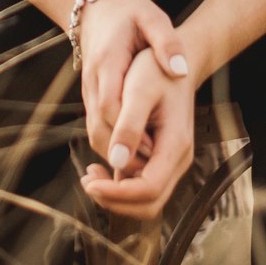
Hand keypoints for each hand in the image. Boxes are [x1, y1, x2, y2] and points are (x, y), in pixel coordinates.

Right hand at [76, 0, 188, 169]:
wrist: (98, 9)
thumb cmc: (128, 14)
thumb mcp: (151, 18)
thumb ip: (166, 41)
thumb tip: (180, 69)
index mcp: (108, 61)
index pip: (109, 105)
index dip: (127, 132)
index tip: (151, 149)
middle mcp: (93, 81)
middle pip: (98, 129)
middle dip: (122, 154)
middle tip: (153, 168)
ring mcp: (89, 92)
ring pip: (96, 135)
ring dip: (118, 156)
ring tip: (150, 167)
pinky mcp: (91, 100)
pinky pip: (98, 132)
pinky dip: (115, 148)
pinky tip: (139, 155)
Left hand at [79, 45, 194, 219]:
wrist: (173, 61)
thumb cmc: (156, 69)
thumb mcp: (139, 89)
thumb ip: (129, 125)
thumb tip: (115, 160)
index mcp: (176, 145)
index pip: (149, 189)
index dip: (118, 194)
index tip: (90, 183)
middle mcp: (178, 159)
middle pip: (149, 203)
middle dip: (116, 200)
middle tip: (87, 183)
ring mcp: (171, 161)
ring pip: (145, 198)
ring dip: (117, 195)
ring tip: (89, 176)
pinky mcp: (161, 158)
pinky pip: (142, 184)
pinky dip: (121, 184)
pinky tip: (100, 168)